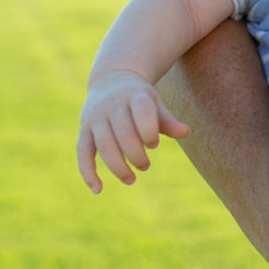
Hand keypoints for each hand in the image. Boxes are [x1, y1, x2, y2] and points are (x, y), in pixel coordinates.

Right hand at [78, 71, 190, 192]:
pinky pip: (83, 152)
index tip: (154, 144)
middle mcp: (112, 105)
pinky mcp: (84, 129)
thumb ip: (168, 120)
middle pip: (124, 134)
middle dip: (136, 155)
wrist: (111, 78)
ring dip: (118, 167)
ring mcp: (95, 117)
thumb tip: (186, 132)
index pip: (142, 112)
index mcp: (134, 95)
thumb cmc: (140, 98)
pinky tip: (98, 189)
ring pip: (104, 146)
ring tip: (130, 179)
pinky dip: (88, 172)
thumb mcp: (155, 103)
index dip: (150, 132)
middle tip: (146, 166)